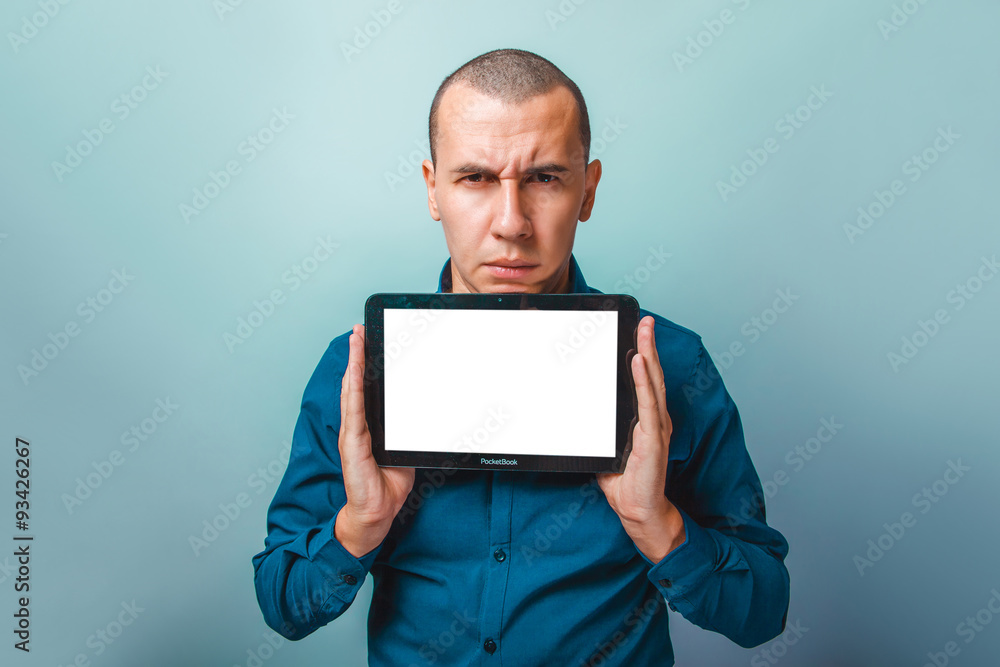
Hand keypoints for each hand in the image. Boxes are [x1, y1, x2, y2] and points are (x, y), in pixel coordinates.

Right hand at [335, 324, 414, 557]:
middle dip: (357, 355)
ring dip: (353, 364)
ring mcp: (353, 433)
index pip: (367, 388)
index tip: (368, 340)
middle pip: (356, 383)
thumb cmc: (389, 483)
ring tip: (355, 340)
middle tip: (358, 329)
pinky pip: (353, 411)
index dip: (366, 363)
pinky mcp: (353, 444)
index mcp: (369, 424)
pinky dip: (353, 389)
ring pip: (352, 391)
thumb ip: (408, 428)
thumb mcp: (404, 447)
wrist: (377, 513)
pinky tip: (354, 371)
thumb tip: (424, 409)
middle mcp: (358, 425)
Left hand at [597, 316, 685, 560]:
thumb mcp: (608, 446)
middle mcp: (655, 419)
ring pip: (653, 383)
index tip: (637, 333)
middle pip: (653, 374)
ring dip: (649, 354)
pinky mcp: (652, 440)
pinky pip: (647, 405)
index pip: (644, 381)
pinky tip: (640, 363)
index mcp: (645, 419)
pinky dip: (644, 382)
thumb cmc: (625, 481)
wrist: (639, 510)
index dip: (643, 355)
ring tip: (644, 332)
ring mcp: (656, 428)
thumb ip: (602, 427)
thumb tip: (580, 408)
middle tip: (644, 321)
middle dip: (649, 345)